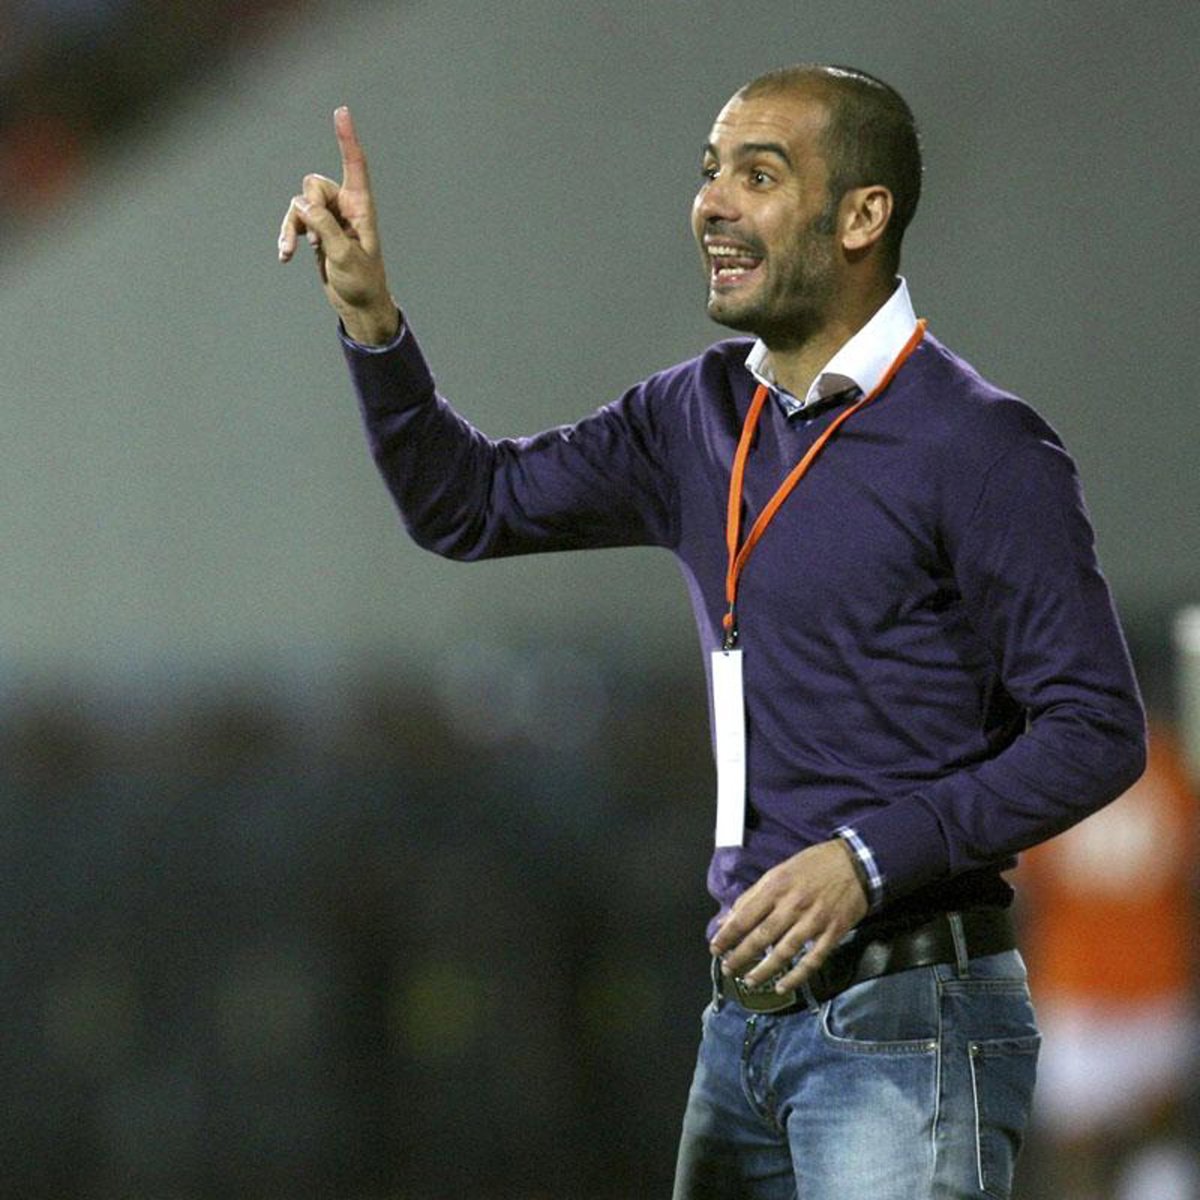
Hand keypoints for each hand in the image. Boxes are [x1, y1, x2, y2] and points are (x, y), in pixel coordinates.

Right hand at [278, 106, 398, 344]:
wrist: (358, 305)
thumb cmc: (362, 281)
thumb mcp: (344, 255)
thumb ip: (324, 227)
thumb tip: (301, 204)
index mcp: (361, 208)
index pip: (354, 165)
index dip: (347, 138)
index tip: (342, 111)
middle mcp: (345, 208)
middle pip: (314, 185)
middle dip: (307, 207)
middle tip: (315, 238)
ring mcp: (329, 219)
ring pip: (299, 204)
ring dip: (292, 226)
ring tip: (289, 251)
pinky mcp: (317, 232)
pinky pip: (294, 221)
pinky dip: (288, 236)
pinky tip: (284, 256)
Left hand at [709, 839, 869, 992]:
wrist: (856, 863)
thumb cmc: (814, 865)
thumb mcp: (780, 870)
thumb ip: (755, 894)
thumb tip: (731, 915)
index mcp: (776, 886)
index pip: (744, 916)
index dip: (728, 935)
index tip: (715, 948)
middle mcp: (793, 905)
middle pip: (761, 937)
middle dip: (741, 955)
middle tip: (728, 969)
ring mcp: (814, 921)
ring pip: (784, 952)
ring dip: (764, 970)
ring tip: (749, 981)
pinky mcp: (833, 933)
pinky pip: (812, 960)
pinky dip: (796, 976)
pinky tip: (782, 986)